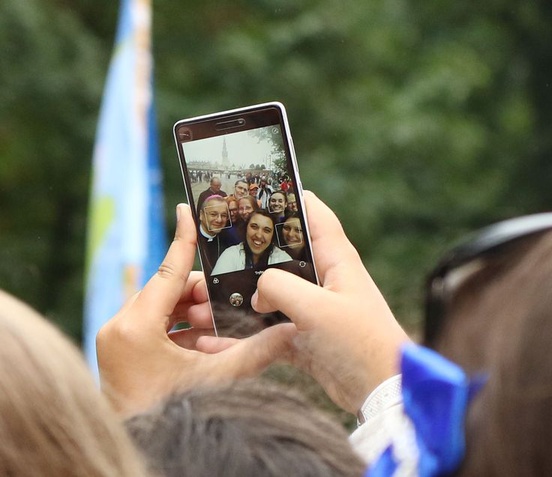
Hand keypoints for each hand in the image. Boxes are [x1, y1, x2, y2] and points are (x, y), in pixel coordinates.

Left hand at [96, 204, 293, 415]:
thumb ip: (257, 352)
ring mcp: (117, 339)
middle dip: (201, 292)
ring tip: (220, 324)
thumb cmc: (176, 414)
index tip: (187, 210)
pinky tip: (204, 341)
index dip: (182, 239)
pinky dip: (180, 328)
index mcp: (136, 327)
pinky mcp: (121, 351)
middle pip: (168, 290)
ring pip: (162, 308)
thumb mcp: (220, 379)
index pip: (168, 271)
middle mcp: (119, 327)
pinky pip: (154, 325)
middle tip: (229, 301)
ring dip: (193, 312)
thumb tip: (293, 330)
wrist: (144, 445)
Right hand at [230, 191, 410, 413]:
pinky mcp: (307, 337)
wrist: (382, 392)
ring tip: (206, 295)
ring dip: (244, 296)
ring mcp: (315, 309)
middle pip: (284, 254)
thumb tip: (258, 289)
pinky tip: (218, 337)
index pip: (314, 214)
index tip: (256, 191)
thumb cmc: (360, 343)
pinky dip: (247, 334)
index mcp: (337, 259)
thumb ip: (280, 287)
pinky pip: (270, 329)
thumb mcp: (317, 308)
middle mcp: (326, 279)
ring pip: (273, 293)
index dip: (289, 197)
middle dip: (253, 251)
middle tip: (216, 246)